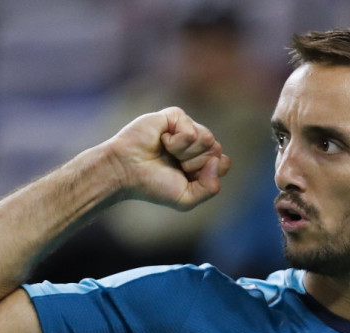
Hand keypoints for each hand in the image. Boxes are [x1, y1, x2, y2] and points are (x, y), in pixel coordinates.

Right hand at [103, 106, 231, 209]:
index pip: (224, 163)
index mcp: (201, 161)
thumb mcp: (186, 198)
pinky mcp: (175, 116)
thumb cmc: (152, 184)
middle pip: (216, 150)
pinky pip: (191, 131)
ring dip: (185, 152)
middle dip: (195, 163)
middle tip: (174, 165)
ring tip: (166, 152)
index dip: (207, 172)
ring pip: (208, 139)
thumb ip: (210, 188)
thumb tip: (219, 160)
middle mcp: (196, 144)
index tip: (185, 176)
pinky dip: (176, 142)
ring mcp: (187, 128)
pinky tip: (161, 141)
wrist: (125, 170)